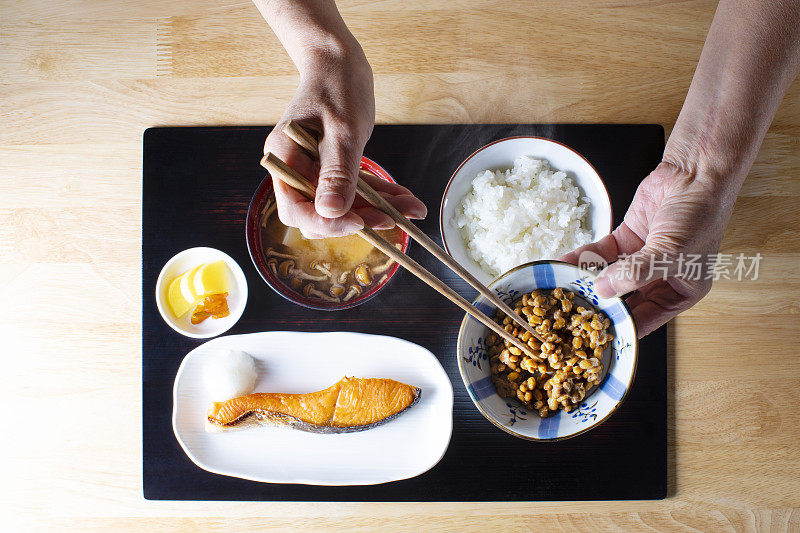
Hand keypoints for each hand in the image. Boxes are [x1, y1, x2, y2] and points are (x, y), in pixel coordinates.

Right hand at [264, 52, 426, 238]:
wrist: (339, 62)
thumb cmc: (336, 87)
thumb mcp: (342, 131)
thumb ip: (337, 173)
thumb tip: (331, 211)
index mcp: (286, 160)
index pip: (297, 211)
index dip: (326, 223)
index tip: (359, 223)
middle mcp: (296, 169)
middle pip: (322, 213)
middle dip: (360, 219)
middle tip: (393, 219)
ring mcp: (315, 169)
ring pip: (346, 204)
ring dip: (378, 209)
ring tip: (411, 210)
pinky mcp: (334, 167)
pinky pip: (357, 188)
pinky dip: (380, 194)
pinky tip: (406, 198)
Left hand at [561, 161, 735, 336]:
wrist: (695, 172)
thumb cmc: (699, 216)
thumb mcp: (670, 252)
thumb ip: (636, 273)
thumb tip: (604, 290)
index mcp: (682, 291)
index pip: (647, 319)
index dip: (622, 327)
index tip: (595, 336)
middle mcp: (661, 278)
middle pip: (624, 300)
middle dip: (600, 304)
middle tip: (571, 314)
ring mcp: (641, 258)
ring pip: (609, 276)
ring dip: (587, 281)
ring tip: (563, 288)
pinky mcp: (626, 238)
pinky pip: (601, 254)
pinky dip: (584, 258)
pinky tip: (566, 263)